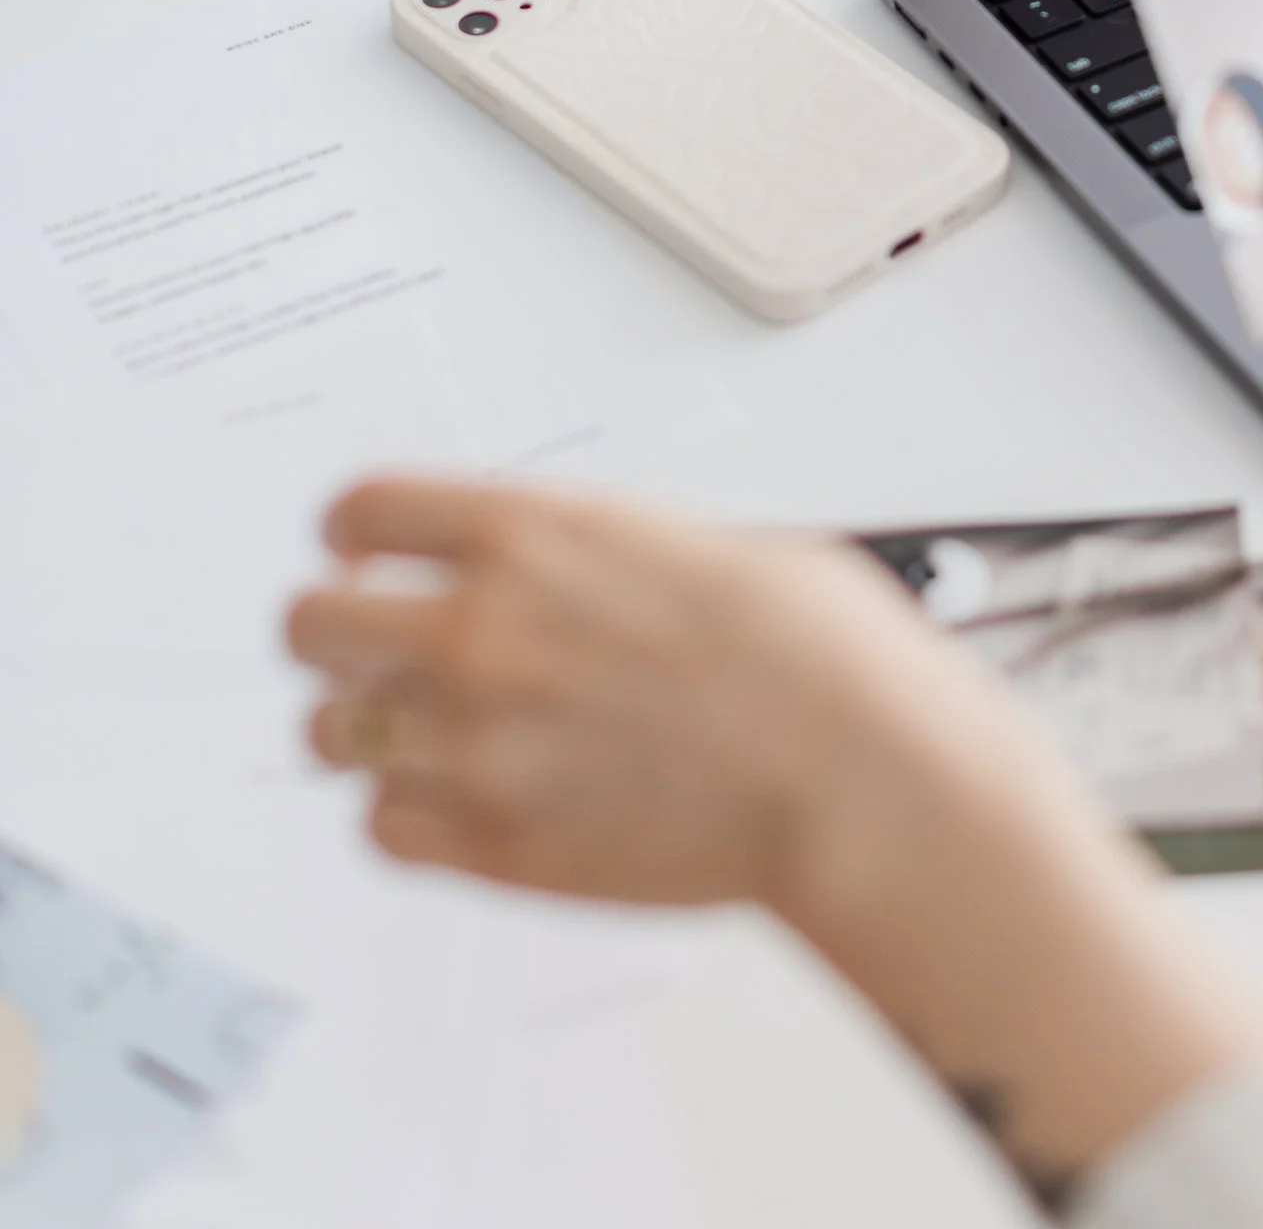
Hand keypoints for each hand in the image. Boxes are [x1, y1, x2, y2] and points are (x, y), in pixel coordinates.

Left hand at [288, 482, 1262, 1201]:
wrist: (858, 773)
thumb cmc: (814, 651)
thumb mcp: (693, 542)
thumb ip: (588, 555)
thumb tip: (552, 571)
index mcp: (532, 534)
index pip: (359, 511)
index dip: (357, 534)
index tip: (365, 554)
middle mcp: (481, 631)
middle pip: (309, 624)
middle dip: (338, 634)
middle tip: (377, 650)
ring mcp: (479, 745)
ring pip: (328, 736)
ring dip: (368, 730)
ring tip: (428, 733)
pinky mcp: (497, 847)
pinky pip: (382, 829)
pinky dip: (409, 815)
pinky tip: (465, 798)